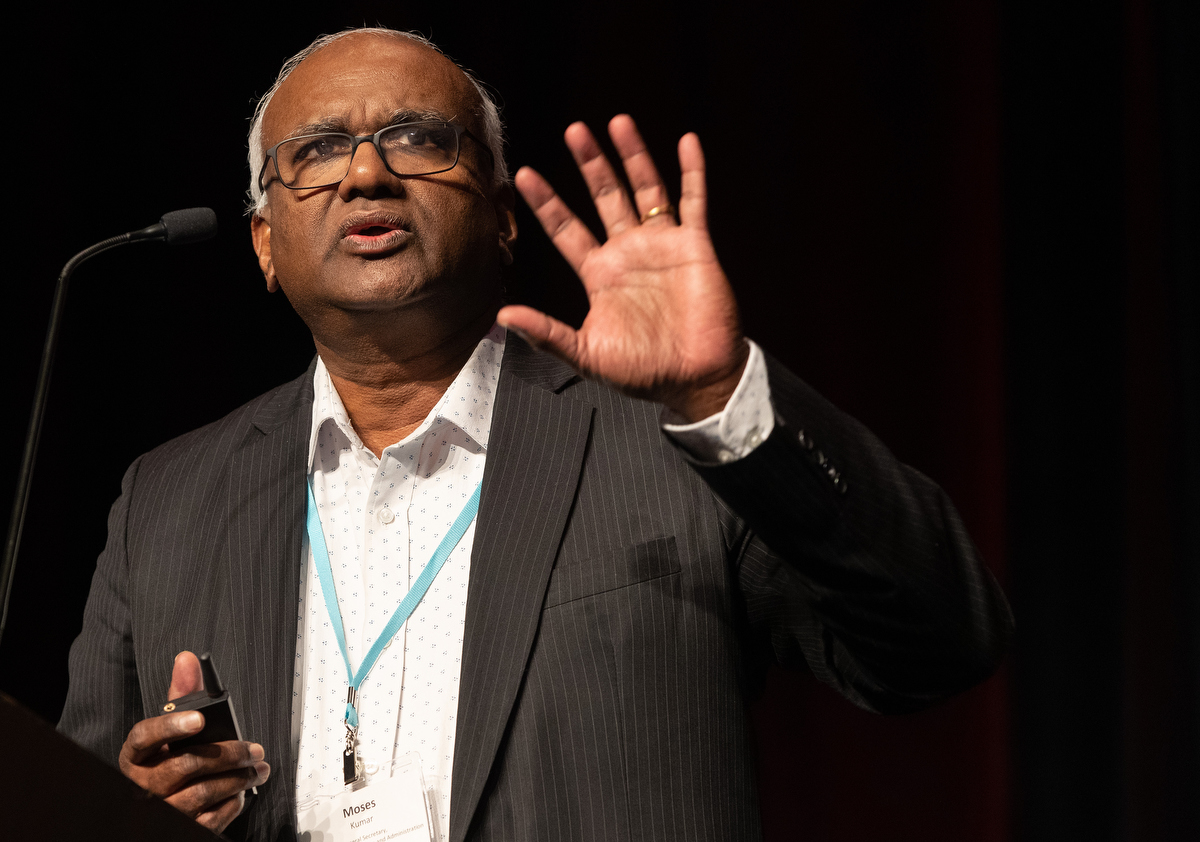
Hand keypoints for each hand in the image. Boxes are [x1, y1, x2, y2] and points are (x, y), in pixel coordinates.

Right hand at [118, 651, 268, 832]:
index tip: (199, 718)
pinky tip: (243, 789)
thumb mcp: (170, 730)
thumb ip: (181, 696)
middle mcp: (143, 786)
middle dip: (227, 755)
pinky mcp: (182, 829)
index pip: (144, 737)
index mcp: (136, 756)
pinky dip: (232, 802)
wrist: (163, 808)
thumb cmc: (169, 760)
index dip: (170, 726)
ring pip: (202, 794)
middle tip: (253, 749)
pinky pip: (211, 818)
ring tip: (258, 767)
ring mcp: (162, 810)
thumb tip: (187, 659)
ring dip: (238, 778)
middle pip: (186, 766)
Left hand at [499, 115, 748, 421]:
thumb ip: (547, 334)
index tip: (524, 175)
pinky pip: (694, 201)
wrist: (696, 379)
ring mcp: (662, 245)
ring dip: (633, 156)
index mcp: (600, 275)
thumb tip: (503, 316)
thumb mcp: (587, 355)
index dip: (546, 203)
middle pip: (604, 197)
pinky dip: (692, 171)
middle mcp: (628, 253)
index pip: (566, 229)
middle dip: (590, 164)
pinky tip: (686, 142)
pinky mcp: (695, 246)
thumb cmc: (644, 373)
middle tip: (574, 131)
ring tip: (618, 122)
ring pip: (645, 189)